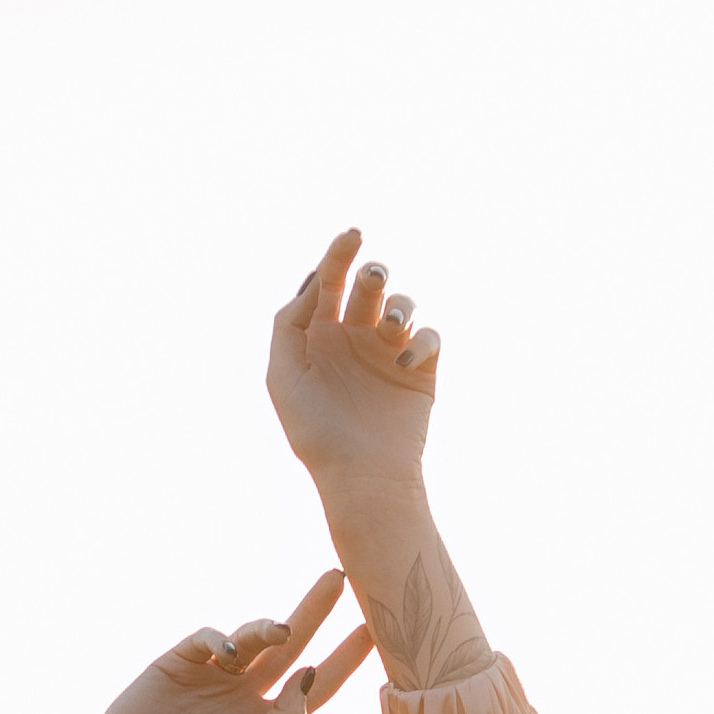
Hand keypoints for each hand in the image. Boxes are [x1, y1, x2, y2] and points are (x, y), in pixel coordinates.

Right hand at [74, 570, 371, 713]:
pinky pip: (212, 637)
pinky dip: (223, 638)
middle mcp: (246, 691)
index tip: (373, 630)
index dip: (345, 658)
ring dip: (269, 629)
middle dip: (315, 611)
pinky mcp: (183, 659)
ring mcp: (215, 673)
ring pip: (253, 637)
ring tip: (280, 631)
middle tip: (340, 576)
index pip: (316, 683)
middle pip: (291, 645)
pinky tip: (227, 655)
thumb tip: (312, 673)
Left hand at [268, 228, 442, 489]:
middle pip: (369, 285)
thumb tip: (313, 282)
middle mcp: (355, 339)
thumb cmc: (316, 433)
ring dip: (399, 304)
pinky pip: (430, 335)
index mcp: (321, 336)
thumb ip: (289, 324)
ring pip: (401, 304)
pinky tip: (407, 361)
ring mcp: (389, 354)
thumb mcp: (283, 376)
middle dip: (372, 273)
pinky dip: (422, 339)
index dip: (339, 253)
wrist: (360, 477)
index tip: (352, 236)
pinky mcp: (419, 372)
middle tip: (372, 280)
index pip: (330, 281)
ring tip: (391, 327)